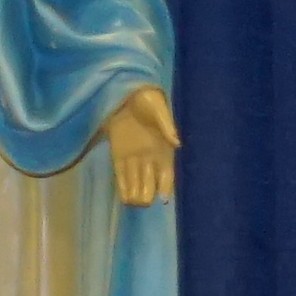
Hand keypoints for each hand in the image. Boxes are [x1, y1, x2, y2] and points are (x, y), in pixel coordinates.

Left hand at [107, 83, 181, 207]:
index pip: (166, 174)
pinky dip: (122, 186)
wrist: (125, 92)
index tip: (163, 199)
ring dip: (134, 194)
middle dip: (147, 193)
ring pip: (135, 182)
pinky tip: (124, 198)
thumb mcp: (157, 107)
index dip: (166, 187)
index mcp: (163, 149)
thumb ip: (166, 124)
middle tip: (142, 202)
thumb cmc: (146, 99)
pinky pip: (121, 174)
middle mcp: (149, 158)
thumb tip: (177, 143)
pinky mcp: (118, 155)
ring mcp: (133, 158)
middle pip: (150, 183)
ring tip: (132, 203)